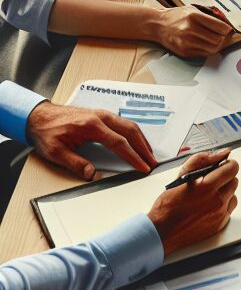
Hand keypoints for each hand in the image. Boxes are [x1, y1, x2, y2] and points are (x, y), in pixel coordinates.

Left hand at [26, 101, 156, 178]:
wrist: (39, 116)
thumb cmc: (47, 132)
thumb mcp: (56, 152)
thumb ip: (76, 163)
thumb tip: (93, 175)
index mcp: (92, 126)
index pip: (119, 143)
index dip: (133, 157)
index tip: (142, 167)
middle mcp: (101, 117)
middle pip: (131, 131)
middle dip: (144, 147)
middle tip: (152, 161)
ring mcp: (102, 114)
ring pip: (129, 125)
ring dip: (141, 139)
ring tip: (148, 153)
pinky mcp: (101, 115)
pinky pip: (123, 123)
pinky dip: (134, 133)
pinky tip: (136, 141)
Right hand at [146, 149, 238, 254]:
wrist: (161, 232)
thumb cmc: (168, 206)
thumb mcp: (181, 176)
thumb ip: (202, 160)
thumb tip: (221, 153)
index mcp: (207, 186)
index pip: (233, 167)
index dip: (226, 165)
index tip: (220, 166)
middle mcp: (216, 201)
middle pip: (234, 180)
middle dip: (224, 178)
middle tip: (210, 182)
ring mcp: (219, 214)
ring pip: (232, 194)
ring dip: (224, 192)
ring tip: (208, 195)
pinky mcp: (219, 224)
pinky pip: (229, 209)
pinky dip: (223, 205)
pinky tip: (209, 205)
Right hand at [153, 6, 235, 57]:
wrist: (158, 25)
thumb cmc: (178, 16)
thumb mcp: (194, 10)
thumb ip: (210, 16)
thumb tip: (227, 25)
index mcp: (194, 16)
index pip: (219, 27)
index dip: (228, 30)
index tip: (229, 30)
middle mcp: (189, 30)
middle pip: (218, 39)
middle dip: (225, 39)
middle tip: (227, 37)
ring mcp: (186, 42)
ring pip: (213, 49)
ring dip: (220, 46)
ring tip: (220, 41)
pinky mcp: (184, 52)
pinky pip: (204, 53)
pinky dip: (210, 50)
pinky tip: (210, 45)